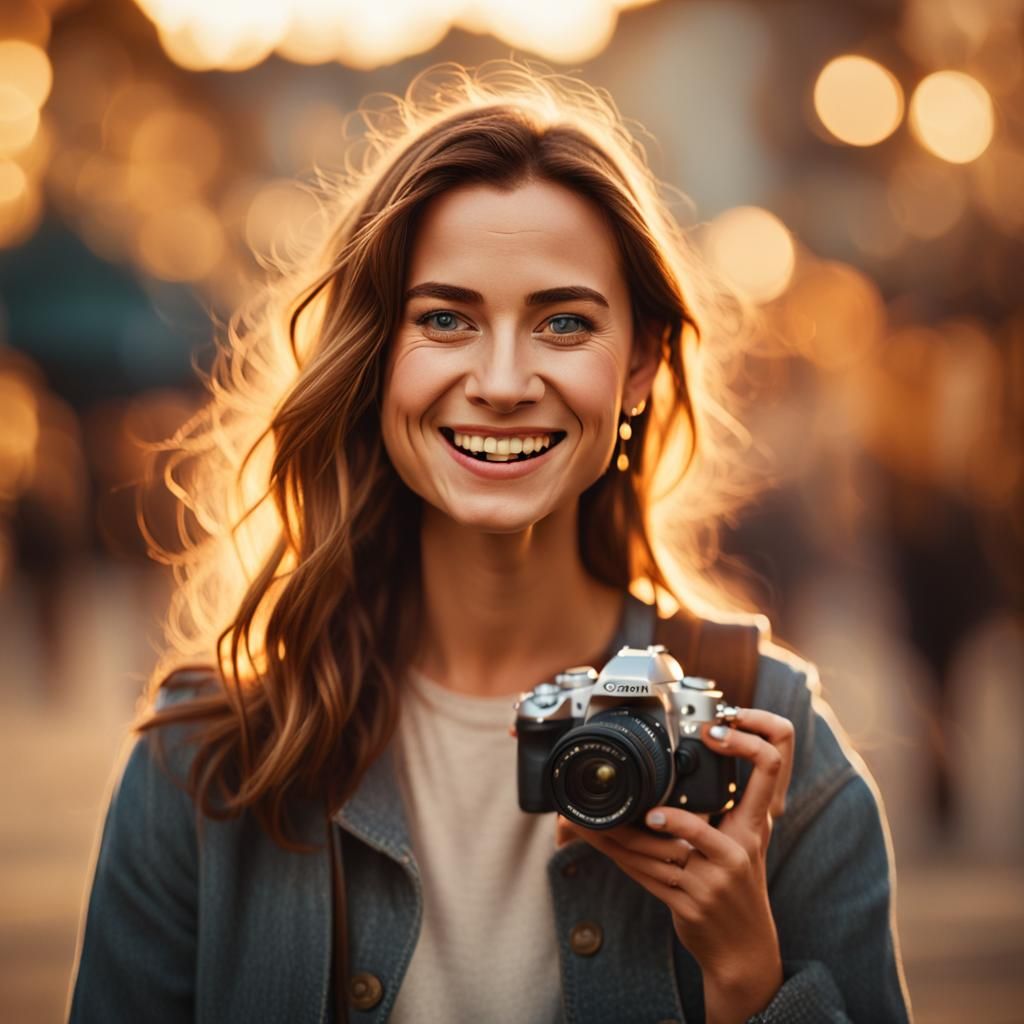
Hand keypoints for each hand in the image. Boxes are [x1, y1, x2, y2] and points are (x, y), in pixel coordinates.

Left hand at [556, 708, 794, 1023]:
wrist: (745, 951)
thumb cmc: (738, 887)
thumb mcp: (745, 843)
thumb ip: (725, 809)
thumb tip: (677, 773)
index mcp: (754, 825)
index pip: (770, 768)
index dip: (746, 743)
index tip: (711, 730)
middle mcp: (739, 848)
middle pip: (690, 817)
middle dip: (648, 801)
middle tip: (612, 779)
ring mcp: (715, 879)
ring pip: (655, 847)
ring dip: (617, 831)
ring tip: (589, 815)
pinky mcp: (691, 902)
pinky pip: (647, 873)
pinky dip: (620, 855)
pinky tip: (603, 840)